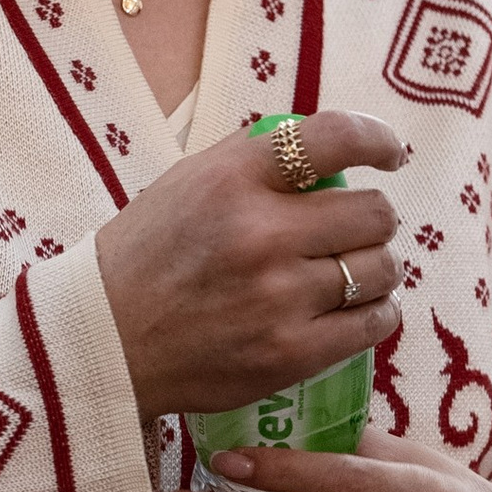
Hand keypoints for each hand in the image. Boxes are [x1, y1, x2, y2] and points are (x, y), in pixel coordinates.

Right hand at [94, 111, 404, 423]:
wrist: (102, 342)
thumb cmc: (147, 256)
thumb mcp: (187, 182)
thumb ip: (255, 158)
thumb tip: (330, 146)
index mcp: (233, 179)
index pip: (336, 137)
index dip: (378, 140)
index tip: (389, 155)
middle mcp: (262, 234)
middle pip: (374, 212)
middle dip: (374, 218)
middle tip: (358, 229)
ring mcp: (279, 298)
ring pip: (381, 269)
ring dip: (378, 266)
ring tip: (356, 271)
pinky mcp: (290, 354)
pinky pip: (372, 324)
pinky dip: (376, 311)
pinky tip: (359, 307)